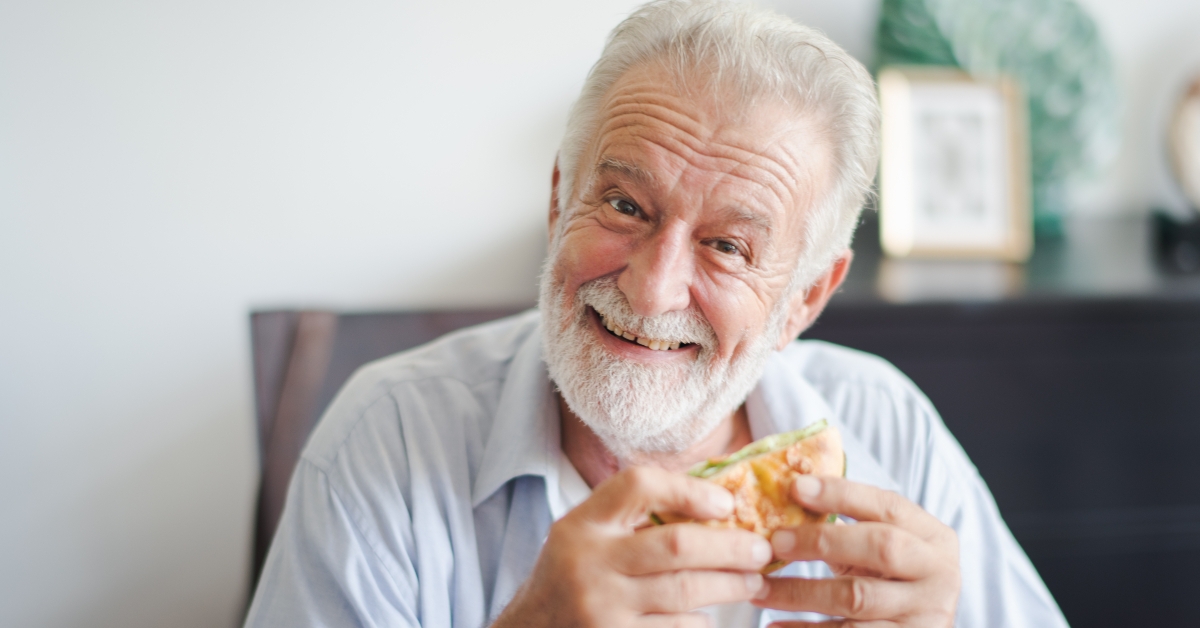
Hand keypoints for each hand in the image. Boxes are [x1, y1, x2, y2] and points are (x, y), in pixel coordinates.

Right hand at [493, 466, 772, 627]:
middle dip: (730, 548)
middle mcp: (589, 563)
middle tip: (761, 550)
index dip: (689, 490)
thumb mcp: (583, 534)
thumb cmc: (570, 576)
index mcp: (583, 524)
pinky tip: (707, 614)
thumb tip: (716, 501)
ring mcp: (602, 609)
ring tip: (752, 582)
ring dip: (728, 587)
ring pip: (684, 593)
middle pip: (677, 545)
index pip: (638, 486)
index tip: (726, 503)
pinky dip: (699, 621)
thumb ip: (631, 515)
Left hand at [751, 476, 959, 626]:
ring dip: (799, 592)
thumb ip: (850, 526)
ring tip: (758, 588)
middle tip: (774, 542)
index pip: (889, 506)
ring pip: (855, 598)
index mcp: (934, 538)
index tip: (796, 487)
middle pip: (881, 547)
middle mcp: (939, 574)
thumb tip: (784, 496)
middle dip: (822, 540)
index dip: (842, 493)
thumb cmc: (888, 585)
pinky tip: (773, 626)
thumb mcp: (880, 551)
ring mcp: (926, 615)